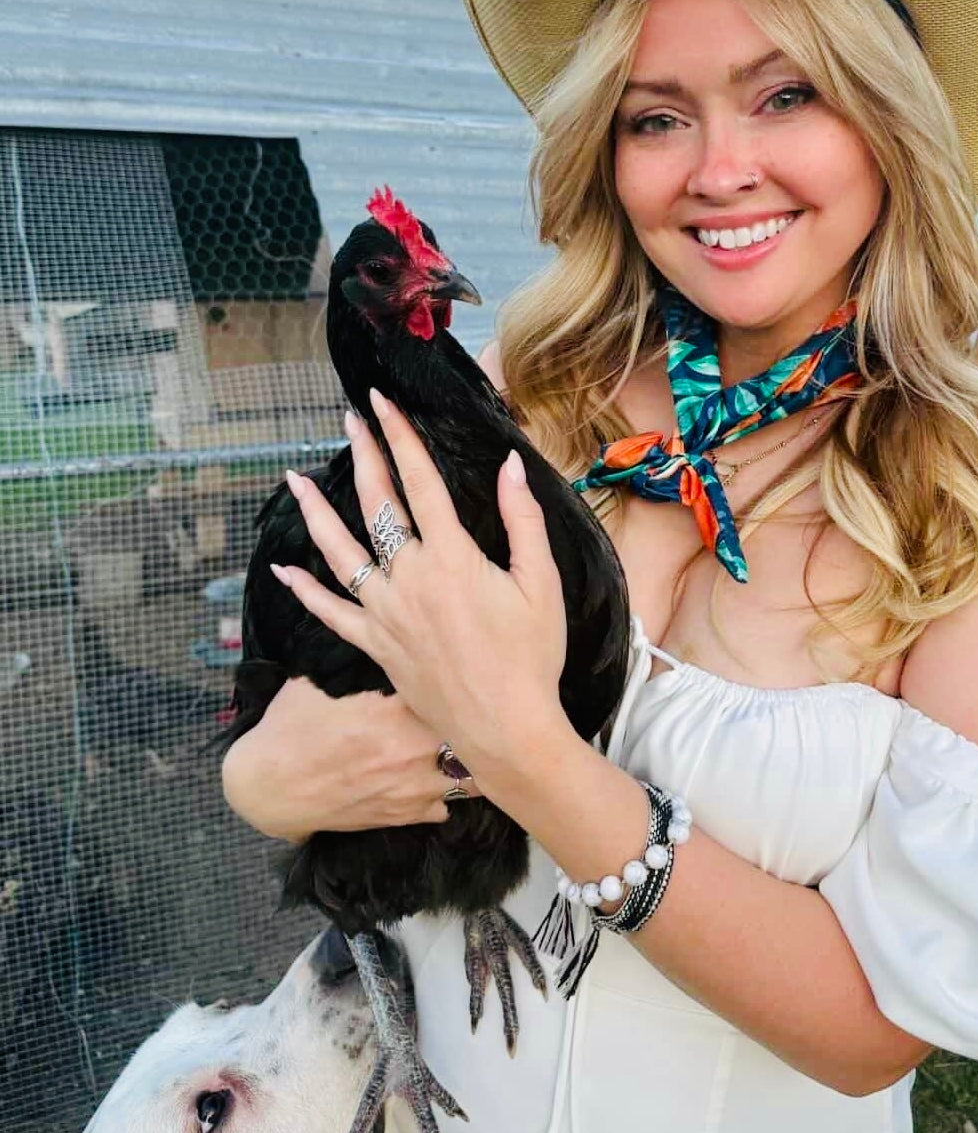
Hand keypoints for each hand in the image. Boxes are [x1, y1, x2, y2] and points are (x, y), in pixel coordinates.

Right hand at [221, 677, 466, 842]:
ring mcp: (414, 787)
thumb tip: (379, 635)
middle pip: (470, 731)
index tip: (462, 669)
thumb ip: (353, 660)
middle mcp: (413, 750)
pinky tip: (435, 778)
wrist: (269, 789)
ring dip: (469, 759)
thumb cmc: (289, 729)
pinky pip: (446, 805)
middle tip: (476, 706)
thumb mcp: (319, 680)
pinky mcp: (406, 816)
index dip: (457, 678)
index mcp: (395, 710)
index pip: (449, 687)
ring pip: (471, 775)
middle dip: (473, 718)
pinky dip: (445, 792)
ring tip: (470, 745)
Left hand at [270, 389, 568, 794]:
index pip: (420, 481)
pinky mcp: (377, 646)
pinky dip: (304, 591)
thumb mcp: (541, 583)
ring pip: (340, 552)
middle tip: (348, 419)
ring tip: (291, 478)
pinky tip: (281, 570)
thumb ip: (523, 520)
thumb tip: (509, 465)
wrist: (507, 729)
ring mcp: (387, 613)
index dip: (401, 436)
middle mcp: (410, 579)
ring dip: (314, 512)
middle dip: (361, 455)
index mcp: (452, 557)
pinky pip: (331, 613)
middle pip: (376, 505)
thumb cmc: (532, 657)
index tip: (382, 402)